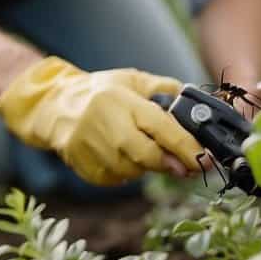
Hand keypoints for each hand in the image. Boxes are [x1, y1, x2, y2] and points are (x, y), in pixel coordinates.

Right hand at [0, 56, 204, 185]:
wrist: (56, 107)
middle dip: (171, 163)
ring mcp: (93, 150)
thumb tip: (197, 101)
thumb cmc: (101, 92)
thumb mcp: (132, 80)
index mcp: (122, 102)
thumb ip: (165, 89)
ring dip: (148, 166)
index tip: (204, 158)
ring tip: (143, 148)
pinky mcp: (85, 168)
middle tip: (186, 165)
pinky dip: (127, 171)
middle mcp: (107, 127)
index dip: (186, 147)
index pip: (162, 128)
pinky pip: (118, 179)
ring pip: (134, 171)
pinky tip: (122, 154)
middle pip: (148, 156)